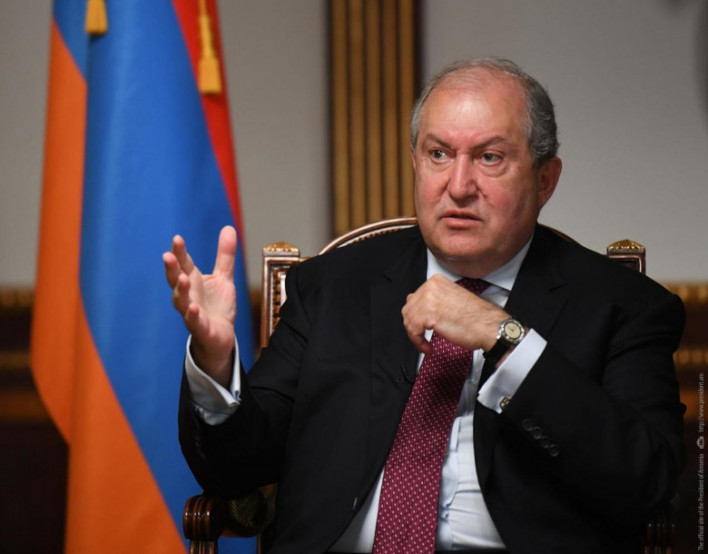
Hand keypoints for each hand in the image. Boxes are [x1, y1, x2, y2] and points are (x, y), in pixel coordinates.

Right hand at [163, 225, 236, 386]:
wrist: (220, 338)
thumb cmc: (217, 307)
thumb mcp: (224, 278)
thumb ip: (224, 255)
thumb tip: (228, 227)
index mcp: (193, 281)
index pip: (184, 264)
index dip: (180, 252)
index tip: (177, 239)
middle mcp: (188, 296)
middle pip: (176, 280)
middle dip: (172, 269)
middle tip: (168, 256)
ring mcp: (192, 313)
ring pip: (181, 301)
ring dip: (180, 291)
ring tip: (182, 279)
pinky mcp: (201, 329)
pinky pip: (194, 322)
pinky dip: (192, 316)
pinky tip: (193, 308)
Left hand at [402, 274, 507, 354]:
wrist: (489, 327)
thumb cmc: (476, 317)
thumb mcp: (451, 300)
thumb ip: (432, 299)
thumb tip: (413, 300)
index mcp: (436, 281)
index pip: (415, 298)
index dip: (417, 315)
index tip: (423, 326)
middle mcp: (431, 287)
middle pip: (408, 309)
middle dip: (414, 326)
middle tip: (423, 337)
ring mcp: (429, 299)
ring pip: (408, 320)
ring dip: (416, 336)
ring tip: (425, 343)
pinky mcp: (429, 315)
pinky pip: (413, 331)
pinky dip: (418, 342)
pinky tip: (428, 347)